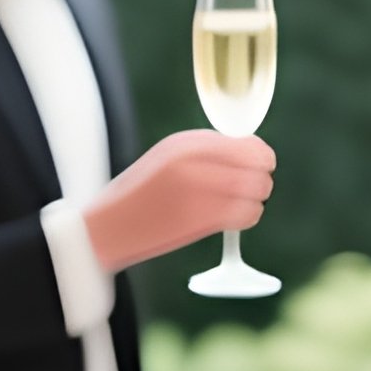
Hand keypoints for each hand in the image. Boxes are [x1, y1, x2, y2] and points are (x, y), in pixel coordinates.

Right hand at [84, 130, 275, 274]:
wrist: (108, 227)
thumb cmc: (140, 191)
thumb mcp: (168, 156)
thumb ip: (206, 150)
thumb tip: (248, 151)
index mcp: (186, 143)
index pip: (247, 144)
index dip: (261, 154)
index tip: (260, 163)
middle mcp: (194, 163)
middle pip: (257, 166)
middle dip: (262, 176)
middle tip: (255, 185)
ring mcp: (198, 191)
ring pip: (255, 191)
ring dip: (256, 198)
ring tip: (244, 203)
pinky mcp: (199, 220)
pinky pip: (245, 215)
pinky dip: (248, 216)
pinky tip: (235, 218)